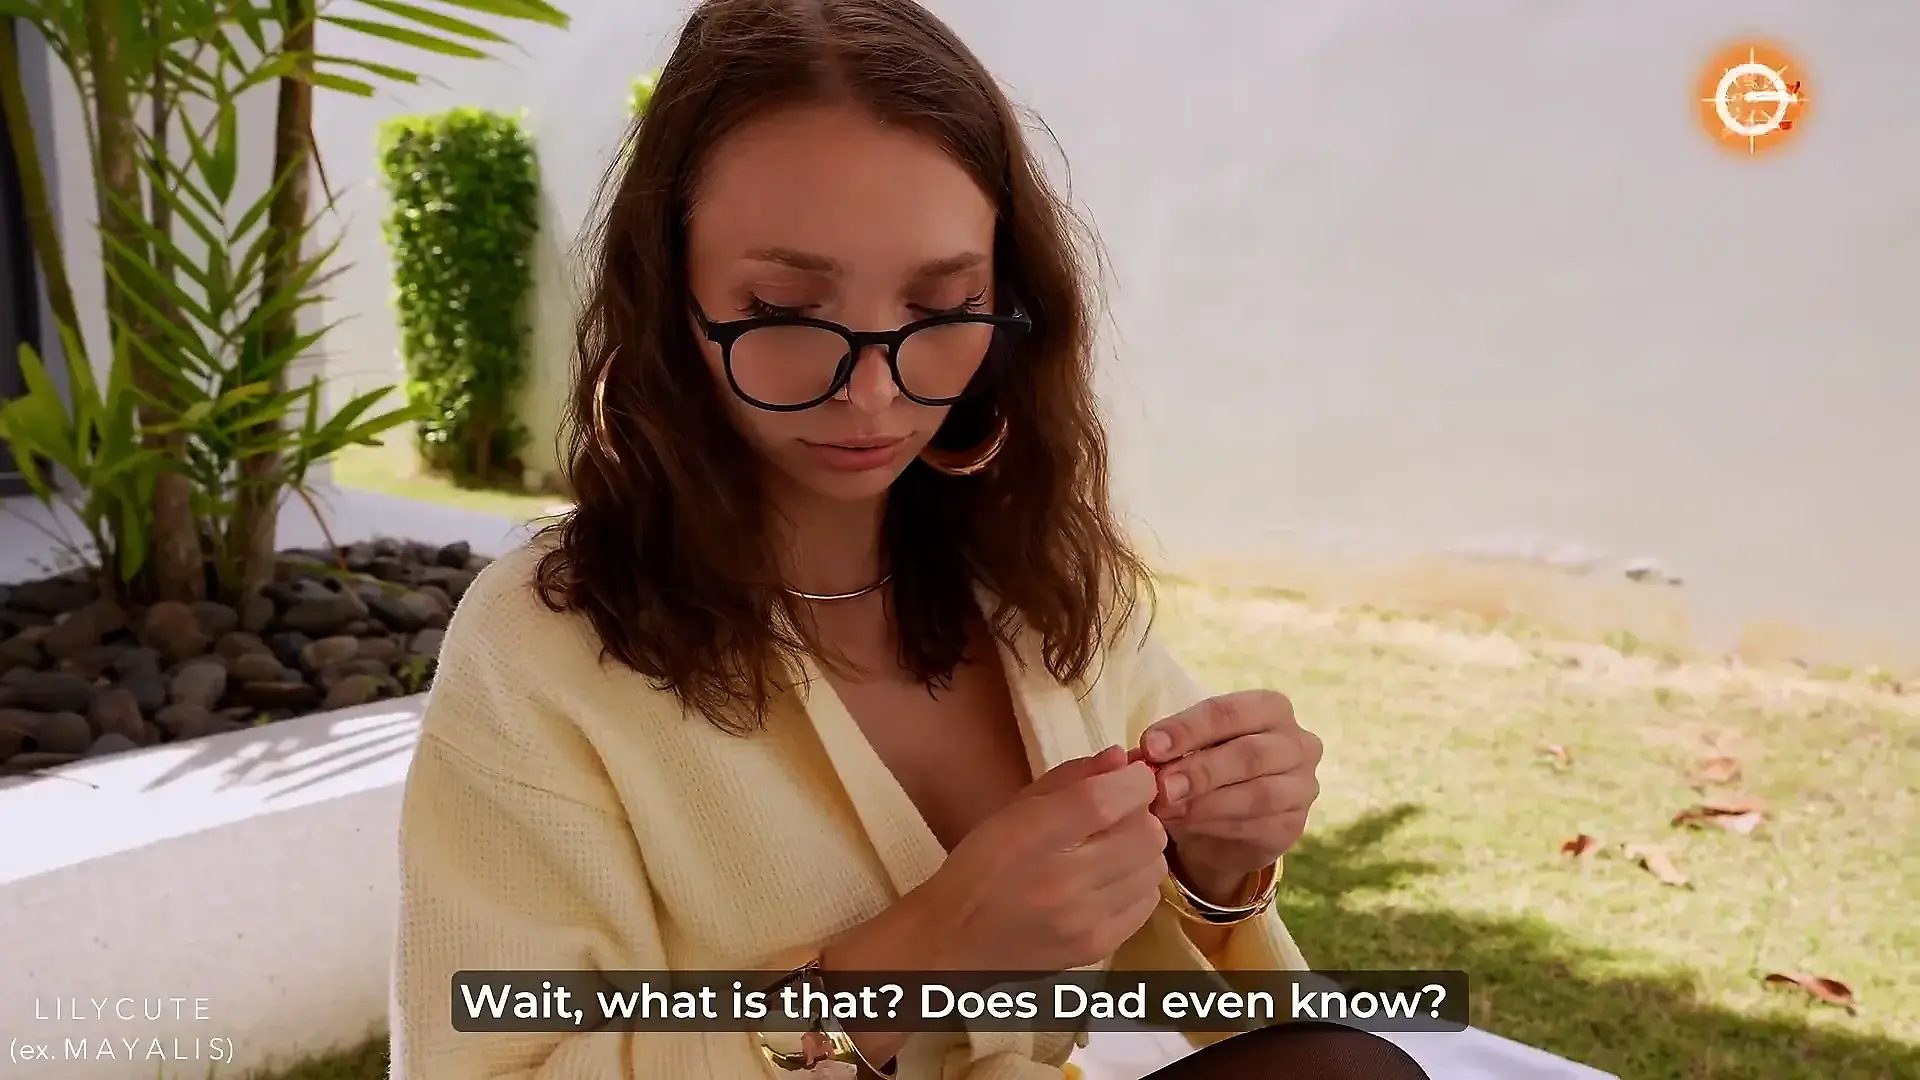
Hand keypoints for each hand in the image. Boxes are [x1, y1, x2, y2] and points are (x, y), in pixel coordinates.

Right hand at [899, 746, 1166, 971]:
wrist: (955, 942)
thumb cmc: (979, 866)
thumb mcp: (1012, 809)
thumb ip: (1070, 778)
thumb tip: (1123, 758)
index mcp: (1033, 836)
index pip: (1108, 799)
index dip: (1135, 780)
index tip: (1133, 776)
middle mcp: (1064, 881)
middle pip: (1145, 833)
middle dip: (1141, 814)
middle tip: (1119, 816)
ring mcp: (1085, 920)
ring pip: (1154, 868)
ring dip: (1142, 850)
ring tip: (1113, 849)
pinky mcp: (1098, 947)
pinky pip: (1148, 902)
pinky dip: (1138, 884)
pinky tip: (1112, 880)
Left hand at [1137, 690, 1322, 900]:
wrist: (1226, 826)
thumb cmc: (1206, 771)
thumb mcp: (1184, 753)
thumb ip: (1165, 751)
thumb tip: (1136, 759)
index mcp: (1270, 708)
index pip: (1228, 711)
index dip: (1187, 728)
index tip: (1150, 746)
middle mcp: (1298, 743)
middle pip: (1249, 753)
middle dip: (1200, 770)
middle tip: (1161, 786)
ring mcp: (1302, 787)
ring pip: (1258, 794)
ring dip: (1207, 803)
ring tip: (1167, 810)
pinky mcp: (1294, 826)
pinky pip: (1259, 826)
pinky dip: (1217, 826)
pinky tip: (1186, 827)